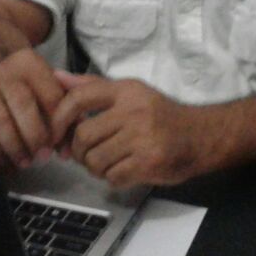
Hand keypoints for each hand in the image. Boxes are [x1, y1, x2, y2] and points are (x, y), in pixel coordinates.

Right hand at [0, 49, 65, 170]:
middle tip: (43, 157)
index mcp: (30, 64)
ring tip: (26, 162)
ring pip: (0, 123)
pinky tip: (6, 165)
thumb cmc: (29, 89)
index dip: (58, 124)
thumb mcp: (50, 90)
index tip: (61, 145)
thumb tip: (68, 151)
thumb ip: (66, 116)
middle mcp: (4, 74)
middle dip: (35, 136)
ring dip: (15, 148)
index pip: (50, 95)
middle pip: (23, 105)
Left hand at [50, 74, 210, 187]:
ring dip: (95, 167)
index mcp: (126, 90)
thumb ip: (92, 86)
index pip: (79, 98)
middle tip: (87, 154)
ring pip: (95, 160)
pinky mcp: (149, 161)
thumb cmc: (160, 116)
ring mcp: (142, 137)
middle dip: (78, 151)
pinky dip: (112, 178)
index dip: (59, 118)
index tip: (55, 133)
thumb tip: (57, 77)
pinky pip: (112, 176)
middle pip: (83, 136)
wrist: (200, 136)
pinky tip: (123, 170)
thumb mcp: (130, 93)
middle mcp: (133, 110)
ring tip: (107, 163)